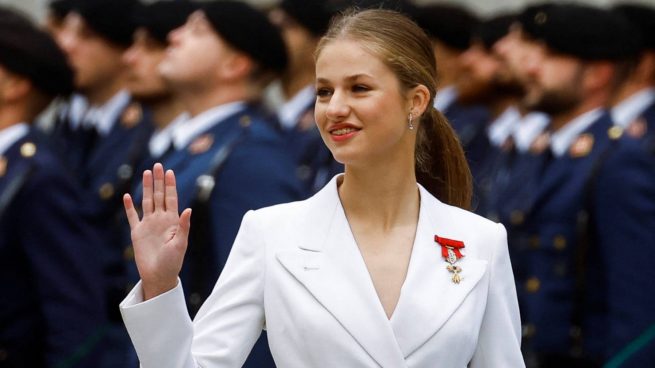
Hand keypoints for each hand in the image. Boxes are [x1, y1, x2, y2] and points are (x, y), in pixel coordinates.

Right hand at [123, 163, 191, 299]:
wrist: (159, 276)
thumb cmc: (173, 262)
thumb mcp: (181, 244)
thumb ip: (184, 226)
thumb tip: (188, 209)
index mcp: (172, 221)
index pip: (171, 198)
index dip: (170, 185)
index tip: (169, 171)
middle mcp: (160, 220)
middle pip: (159, 195)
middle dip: (158, 181)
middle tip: (157, 165)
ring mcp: (148, 225)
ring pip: (146, 201)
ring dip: (146, 188)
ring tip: (146, 173)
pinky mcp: (137, 232)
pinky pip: (133, 217)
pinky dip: (129, 207)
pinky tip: (127, 196)